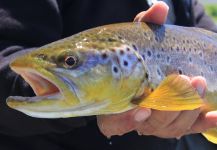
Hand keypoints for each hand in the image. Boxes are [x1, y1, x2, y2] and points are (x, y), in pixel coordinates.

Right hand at [97, 1, 216, 138]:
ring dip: (187, 108)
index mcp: (117, 105)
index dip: (126, 120)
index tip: (142, 108)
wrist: (150, 66)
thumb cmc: (140, 55)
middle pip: (151, 123)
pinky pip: (188, 128)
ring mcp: (157, 123)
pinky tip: (215, 114)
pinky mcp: (174, 123)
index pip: (114, 123)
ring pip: (172, 126)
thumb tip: (160, 8)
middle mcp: (137, 118)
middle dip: (169, 105)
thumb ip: (145, 27)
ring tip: (199, 83)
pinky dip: (202, 122)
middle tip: (183, 80)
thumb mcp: (139, 40)